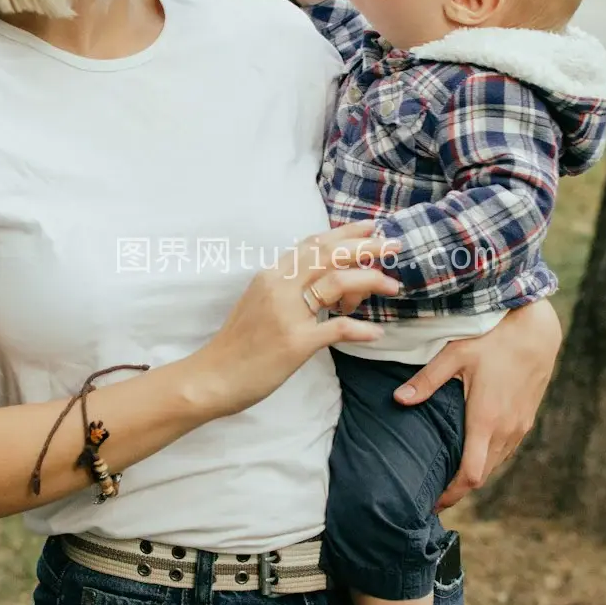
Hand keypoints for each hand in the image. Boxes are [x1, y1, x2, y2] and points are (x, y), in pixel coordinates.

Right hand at [189, 221, 399, 417]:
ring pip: (336, 282)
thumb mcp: (259, 304)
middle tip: (394, 245)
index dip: (344, 233)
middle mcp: (278, 287)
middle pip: (329, 254)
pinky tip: (375, 333)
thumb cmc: (238, 345)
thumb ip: (287, 289)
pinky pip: (337, 328)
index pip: (312, 244)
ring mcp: (286, 313)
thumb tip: (322, 283)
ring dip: (370, 280)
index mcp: (271, 275)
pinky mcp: (295, 342)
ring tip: (392, 286)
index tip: (370, 227)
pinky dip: (361, 329)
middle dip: (366, 246)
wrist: (211, 377)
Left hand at [394, 299, 562, 507]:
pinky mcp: (526, 420)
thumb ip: (427, 380)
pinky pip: (505, 451)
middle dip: (458, 489)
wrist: (537, 332)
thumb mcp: (456, 355)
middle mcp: (506, 430)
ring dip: (474, 474)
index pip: (471, 475)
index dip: (452, 494)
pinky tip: (473, 452)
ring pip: (495, 464)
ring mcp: (519, 427)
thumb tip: (398, 399)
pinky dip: (488, 459)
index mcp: (486, 420)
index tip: (432, 504)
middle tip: (433, 495)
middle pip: (482, 476)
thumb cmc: (494, 340)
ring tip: (449, 478)